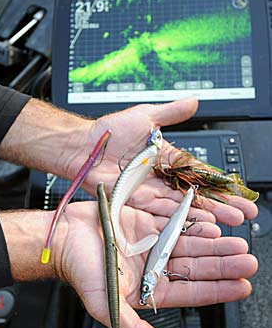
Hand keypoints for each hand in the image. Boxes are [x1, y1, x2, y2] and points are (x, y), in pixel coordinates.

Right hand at [54, 200, 257, 327]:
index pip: (191, 291)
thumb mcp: (107, 305)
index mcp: (148, 288)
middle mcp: (154, 266)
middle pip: (196, 266)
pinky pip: (175, 223)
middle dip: (223, 263)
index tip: (241, 286)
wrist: (65, 237)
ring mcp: (152, 242)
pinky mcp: (147, 222)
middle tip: (247, 260)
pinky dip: (194, 224)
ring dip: (214, 243)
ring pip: (190, 243)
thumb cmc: (81, 270)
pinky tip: (212, 226)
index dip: (217, 289)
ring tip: (237, 242)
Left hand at [60, 98, 257, 224]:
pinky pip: (163, 212)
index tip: (238, 192)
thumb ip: (171, 112)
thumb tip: (194, 101)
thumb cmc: (110, 131)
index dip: (220, 183)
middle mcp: (162, 178)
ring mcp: (151, 192)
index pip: (201, 173)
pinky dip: (181, 219)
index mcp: (168, 159)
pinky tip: (200, 226)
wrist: (83, 147)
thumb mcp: (145, 116)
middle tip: (243, 214)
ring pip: (184, 207)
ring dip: (207, 215)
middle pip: (197, 194)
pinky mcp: (137, 202)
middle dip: (222, 204)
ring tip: (229, 223)